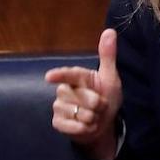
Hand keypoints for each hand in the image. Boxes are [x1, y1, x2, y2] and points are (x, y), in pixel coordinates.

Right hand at [45, 28, 122, 159]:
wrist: (104, 125)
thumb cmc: (106, 98)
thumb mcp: (110, 78)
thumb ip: (107, 56)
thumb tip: (110, 31)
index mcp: (77, 77)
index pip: (69, 74)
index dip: (59, 75)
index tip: (49, 77)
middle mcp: (64, 90)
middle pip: (79, 96)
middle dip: (96, 104)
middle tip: (101, 106)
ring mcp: (59, 107)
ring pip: (76, 113)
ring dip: (92, 118)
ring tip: (94, 117)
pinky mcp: (58, 123)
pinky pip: (69, 126)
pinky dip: (83, 129)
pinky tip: (87, 127)